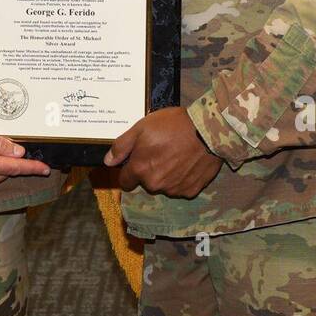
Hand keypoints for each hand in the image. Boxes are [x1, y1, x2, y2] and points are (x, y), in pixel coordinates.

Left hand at [103, 107, 221, 198]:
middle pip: (146, 182)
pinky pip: (181, 187)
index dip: (129, 170)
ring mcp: (174, 189)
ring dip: (166, 175)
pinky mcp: (191, 190)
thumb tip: (108, 161)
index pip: (125, 181)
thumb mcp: (141, 127)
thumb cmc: (173, 125)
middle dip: (150, 170)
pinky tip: (188, 162)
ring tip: (176, 154)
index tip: (138, 160)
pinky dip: (182, 178)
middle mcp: (155, 184)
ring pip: (164, 185)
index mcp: (140, 169)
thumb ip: (122, 146)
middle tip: (161, 151)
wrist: (207, 131)